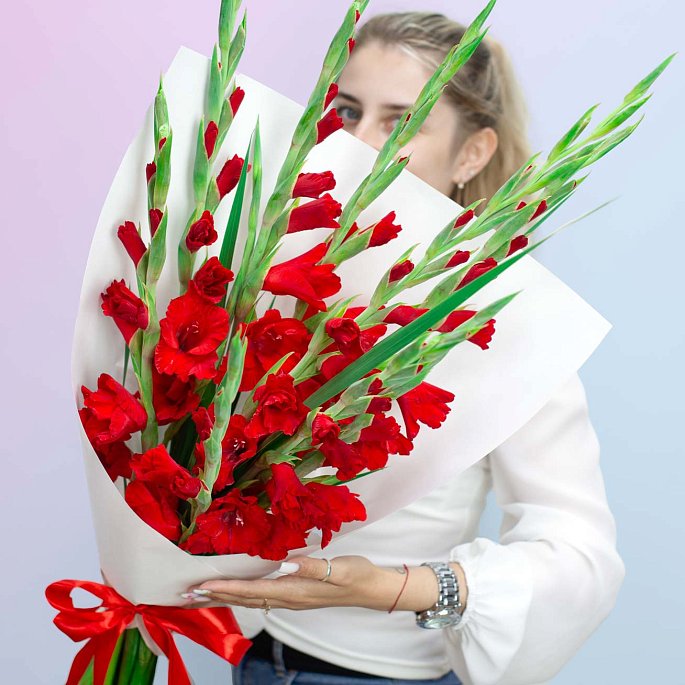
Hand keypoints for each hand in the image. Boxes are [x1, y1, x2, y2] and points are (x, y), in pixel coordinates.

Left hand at [185, 555, 409, 611]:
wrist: (371, 588)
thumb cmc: (356, 575)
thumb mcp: (339, 569)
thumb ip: (312, 567)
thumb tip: (284, 565)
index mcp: (294, 591)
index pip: (252, 591)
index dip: (225, 588)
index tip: (201, 585)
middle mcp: (288, 598)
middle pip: (244, 600)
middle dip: (214, 597)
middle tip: (184, 595)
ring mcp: (290, 598)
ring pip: (249, 600)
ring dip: (222, 598)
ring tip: (198, 595)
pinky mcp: (294, 594)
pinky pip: (259, 597)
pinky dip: (240, 594)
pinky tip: (233, 590)